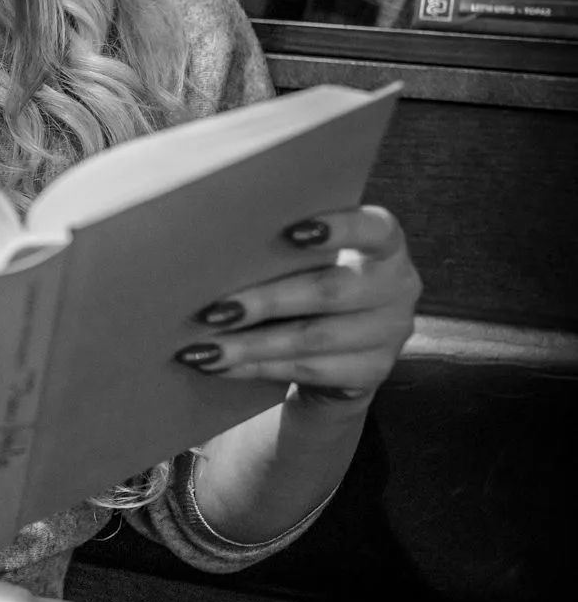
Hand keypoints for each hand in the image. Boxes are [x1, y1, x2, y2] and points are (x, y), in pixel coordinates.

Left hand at [175, 206, 420, 407]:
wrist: (341, 344)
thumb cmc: (312, 277)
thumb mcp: (313, 257)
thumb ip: (287, 246)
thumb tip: (214, 247)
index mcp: (385, 242)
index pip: (372, 228)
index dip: (337, 229)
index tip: (290, 232)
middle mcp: (398, 285)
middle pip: (329, 291)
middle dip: (265, 302)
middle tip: (213, 310)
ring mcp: (389, 333)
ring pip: (312, 340)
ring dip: (250, 346)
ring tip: (202, 349)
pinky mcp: (371, 373)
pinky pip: (306, 370)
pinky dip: (255, 367)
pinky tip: (220, 365)